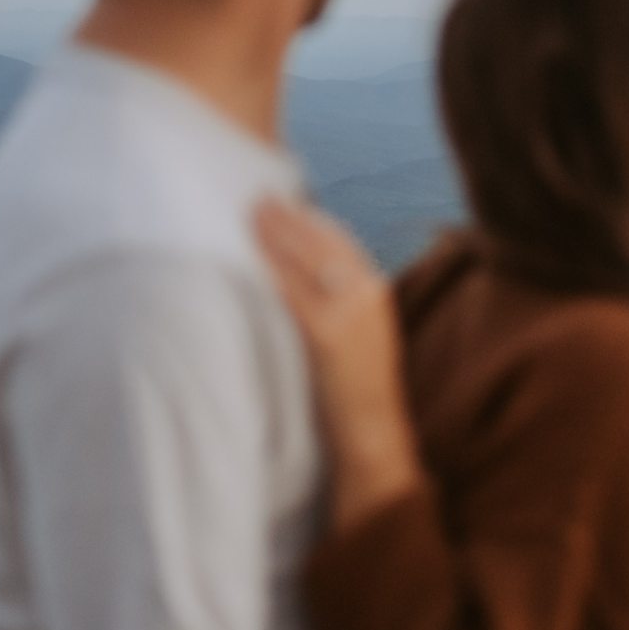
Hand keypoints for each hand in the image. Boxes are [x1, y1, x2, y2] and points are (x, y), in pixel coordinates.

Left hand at [252, 198, 419, 529]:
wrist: (373, 430)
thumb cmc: (357, 386)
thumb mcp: (358, 331)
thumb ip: (338, 300)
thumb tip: (301, 270)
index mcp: (377, 290)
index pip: (341, 242)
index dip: (311, 219)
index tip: (287, 203)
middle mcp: (368, 295)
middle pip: (323, 242)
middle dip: (290, 218)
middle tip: (258, 199)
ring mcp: (349, 314)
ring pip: (307, 261)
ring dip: (276, 235)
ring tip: (251, 215)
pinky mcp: (327, 335)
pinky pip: (293, 293)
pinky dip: (272, 270)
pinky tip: (253, 256)